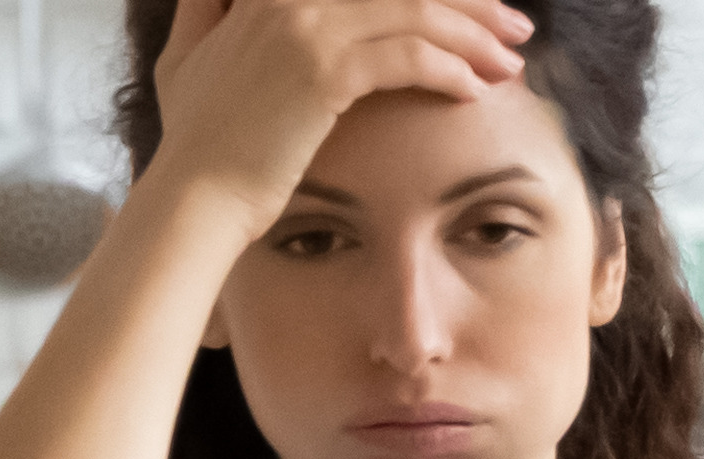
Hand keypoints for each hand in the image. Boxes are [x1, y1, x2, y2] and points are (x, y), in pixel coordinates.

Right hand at [150, 0, 534, 238]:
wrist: (193, 194)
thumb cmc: (197, 139)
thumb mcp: (190, 55)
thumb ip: (211, 12)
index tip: (470, 11)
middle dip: (470, 5)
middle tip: (514, 27)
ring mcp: (304, 26)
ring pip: (414, 15)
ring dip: (474, 38)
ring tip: (510, 64)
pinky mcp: (322, 70)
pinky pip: (407, 57)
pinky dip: (450, 70)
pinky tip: (474, 91)